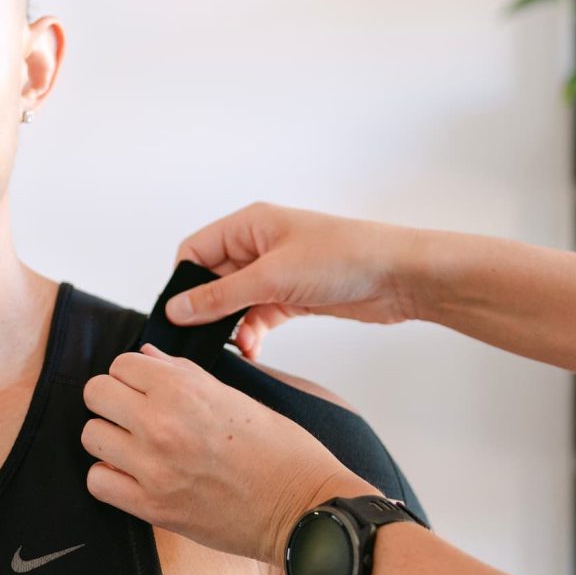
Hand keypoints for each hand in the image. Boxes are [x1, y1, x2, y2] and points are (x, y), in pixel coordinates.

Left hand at [82, 349, 350, 564]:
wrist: (303, 508)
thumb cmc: (281, 451)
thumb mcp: (236, 397)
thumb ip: (182, 374)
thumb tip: (146, 358)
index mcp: (184, 389)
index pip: (121, 364)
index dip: (134, 375)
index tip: (146, 388)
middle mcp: (161, 424)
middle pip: (96, 394)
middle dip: (114, 401)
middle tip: (135, 414)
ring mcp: (153, 467)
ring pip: (91, 436)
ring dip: (110, 439)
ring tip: (138, 446)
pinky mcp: (152, 507)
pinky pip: (98, 481)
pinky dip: (111, 477)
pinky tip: (136, 475)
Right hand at [165, 204, 413, 362]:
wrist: (398, 276)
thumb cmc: (343, 257)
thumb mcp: (273, 277)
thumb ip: (221, 296)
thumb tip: (178, 308)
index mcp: (250, 225)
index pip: (196, 250)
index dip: (183, 282)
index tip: (178, 316)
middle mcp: (259, 245)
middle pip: (213, 279)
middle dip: (207, 310)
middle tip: (199, 340)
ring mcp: (277, 272)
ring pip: (236, 302)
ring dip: (231, 326)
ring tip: (236, 347)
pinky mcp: (293, 297)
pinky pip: (259, 316)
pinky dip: (253, 333)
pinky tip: (253, 349)